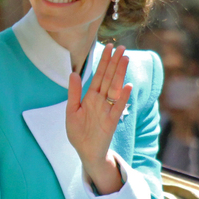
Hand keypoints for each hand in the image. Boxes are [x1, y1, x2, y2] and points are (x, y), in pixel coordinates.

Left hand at [67, 44, 131, 194]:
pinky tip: (126, 86)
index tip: (109, 47)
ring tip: (125, 60)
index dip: (104, 61)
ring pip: (115, 88)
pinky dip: (122, 98)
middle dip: (114, 63)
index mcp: (90, 97)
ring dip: (120, 74)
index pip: (99, 75)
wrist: (85, 152)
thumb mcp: (71, 110)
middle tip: (121, 47)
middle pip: (109, 78)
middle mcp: (101, 101)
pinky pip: (117, 108)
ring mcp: (107, 110)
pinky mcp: (111, 122)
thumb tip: (73, 73)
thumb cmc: (78, 132)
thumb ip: (73, 93)